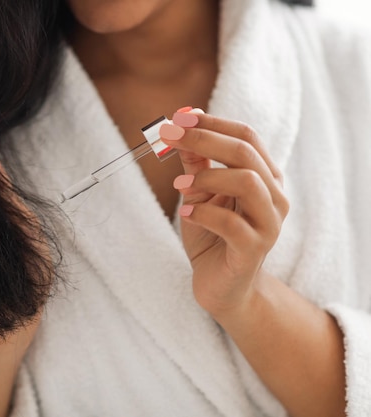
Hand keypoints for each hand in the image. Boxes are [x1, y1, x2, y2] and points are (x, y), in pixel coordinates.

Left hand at [160, 111, 288, 316]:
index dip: (212, 123)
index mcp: (264, 177)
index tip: (178, 117)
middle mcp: (274, 196)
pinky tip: (186, 213)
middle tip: (169, 136)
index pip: (246, 136)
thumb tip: (177, 127)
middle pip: (245, 152)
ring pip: (247, 181)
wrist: (222, 286)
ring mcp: (268, 224)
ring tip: (180, 185)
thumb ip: (194, 164)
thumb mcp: (198, 194)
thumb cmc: (212, 236)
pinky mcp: (254, 250)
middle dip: (204, 139)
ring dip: (207, 176)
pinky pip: (232, 224)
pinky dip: (203, 213)